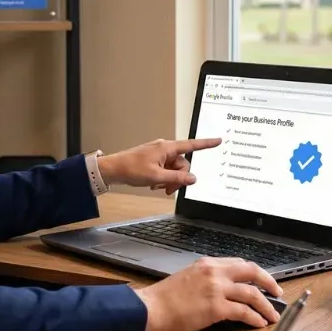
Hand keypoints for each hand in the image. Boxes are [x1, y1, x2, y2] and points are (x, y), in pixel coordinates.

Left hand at [97, 138, 221, 194]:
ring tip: (157, 186)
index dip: (206, 144)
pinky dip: (163, 178)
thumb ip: (176, 179)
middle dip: (178, 178)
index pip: (191, 145)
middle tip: (168, 189)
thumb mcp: (156, 177)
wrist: (113, 169)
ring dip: (169, 180)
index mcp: (167, 148)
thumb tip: (193, 179)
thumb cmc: (131, 168)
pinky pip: (166, 170)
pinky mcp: (154, 160)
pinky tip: (154, 184)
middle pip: (182, 164)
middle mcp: (165, 149)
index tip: (218, 140)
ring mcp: (159, 155)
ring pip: (174, 169)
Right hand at [135, 257, 281, 330]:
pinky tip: (259, 323)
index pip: (239, 263)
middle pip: (252, 271)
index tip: (263, 281)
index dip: (255, 273)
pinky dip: (255, 317)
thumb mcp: (188, 277)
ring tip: (273, 314)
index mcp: (208, 263)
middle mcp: (215, 272)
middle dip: (269, 282)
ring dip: (266, 304)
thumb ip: (207, 279)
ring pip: (252, 293)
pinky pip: (243, 311)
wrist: (151, 307)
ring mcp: (216, 289)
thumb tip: (223, 288)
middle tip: (278, 292)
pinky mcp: (215, 307)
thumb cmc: (164, 298)